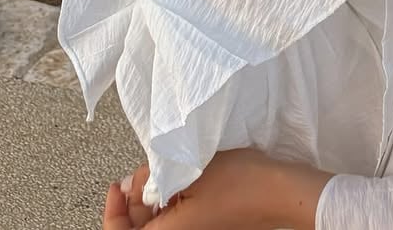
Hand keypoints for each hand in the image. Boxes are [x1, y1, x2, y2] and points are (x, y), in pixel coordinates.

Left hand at [103, 149, 330, 229]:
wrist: (280, 190)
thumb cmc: (241, 182)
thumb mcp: (189, 169)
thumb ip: (153, 178)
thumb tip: (131, 185)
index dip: (112, 212)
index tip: (116, 186)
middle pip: (140, 226)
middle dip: (135, 199)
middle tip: (144, 170)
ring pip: (158, 221)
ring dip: (153, 197)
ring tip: (164, 168)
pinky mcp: (206, 225)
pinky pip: (176, 217)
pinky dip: (170, 199)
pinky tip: (180, 176)